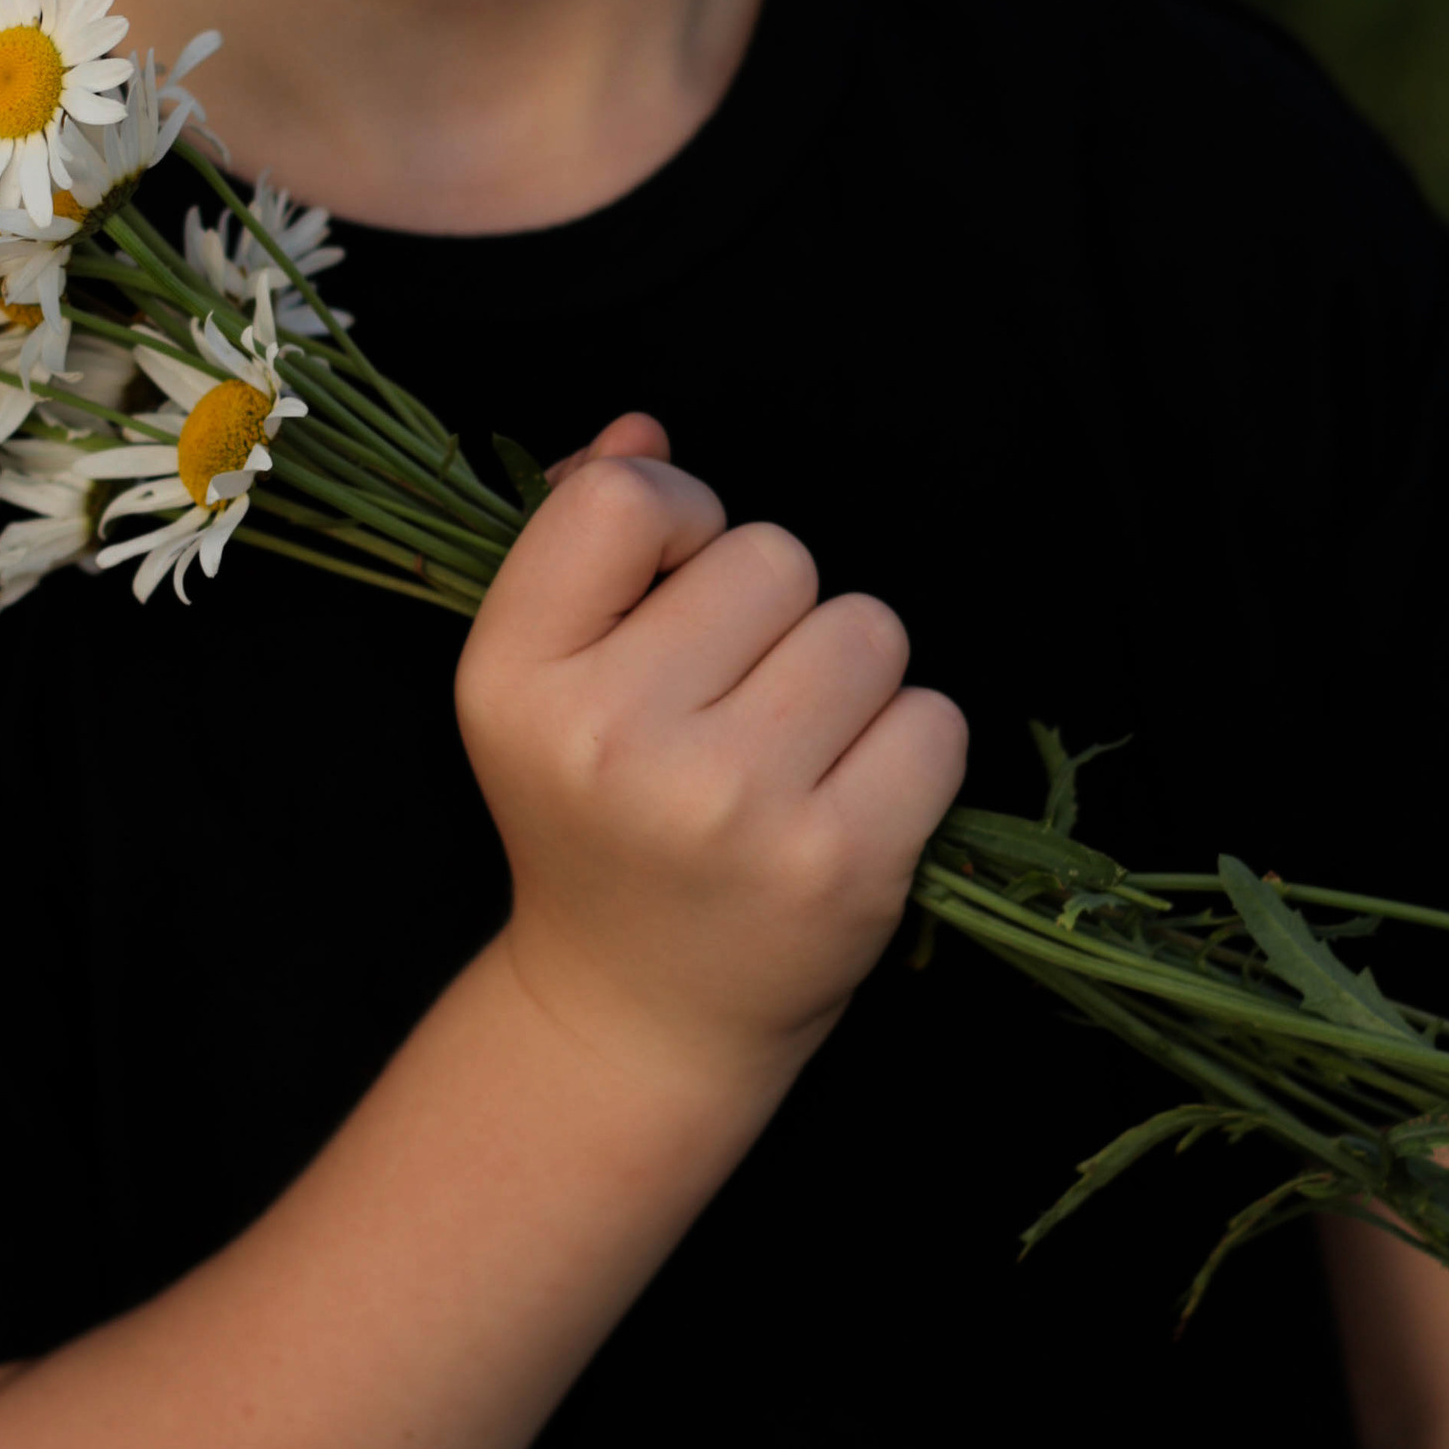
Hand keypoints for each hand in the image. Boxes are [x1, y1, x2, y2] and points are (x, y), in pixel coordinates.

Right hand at [457, 414, 966, 1098]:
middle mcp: (613, 740)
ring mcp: (732, 806)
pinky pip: (932, 717)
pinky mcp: (840, 863)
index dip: (676, 517)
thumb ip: (583, 542)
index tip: (674, 589)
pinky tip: (845, 798)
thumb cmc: (597, 819)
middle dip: (773, 610)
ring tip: (790, 749)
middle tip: (733, 702)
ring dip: (847, 673)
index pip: (624, 500)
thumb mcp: (541, 683)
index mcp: (516, 680)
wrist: (634, 1016)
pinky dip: (907, 747)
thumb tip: (645, 433)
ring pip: (866, 626)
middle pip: (772, 554)